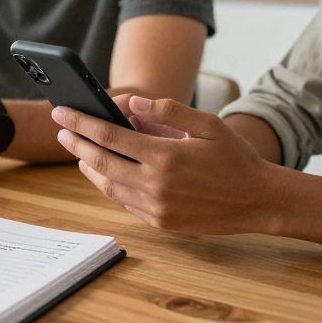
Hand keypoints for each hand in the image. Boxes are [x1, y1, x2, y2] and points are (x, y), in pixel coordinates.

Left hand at [51, 94, 276, 234]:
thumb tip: (131, 101)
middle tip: (62, 130)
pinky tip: (102, 172)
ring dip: (89, 166)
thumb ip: (168, 110)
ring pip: (109, 184)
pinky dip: (108, 185)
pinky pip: (124, 201)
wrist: (259, 201)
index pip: (109, 135)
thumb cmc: (235, 157)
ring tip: (78, 149)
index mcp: (165, 156)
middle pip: (100, 161)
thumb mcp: (207, 124)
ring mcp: (156, 207)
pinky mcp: (160, 222)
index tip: (62, 112)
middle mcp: (156, 184)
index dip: (81, 123)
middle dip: (76, 143)